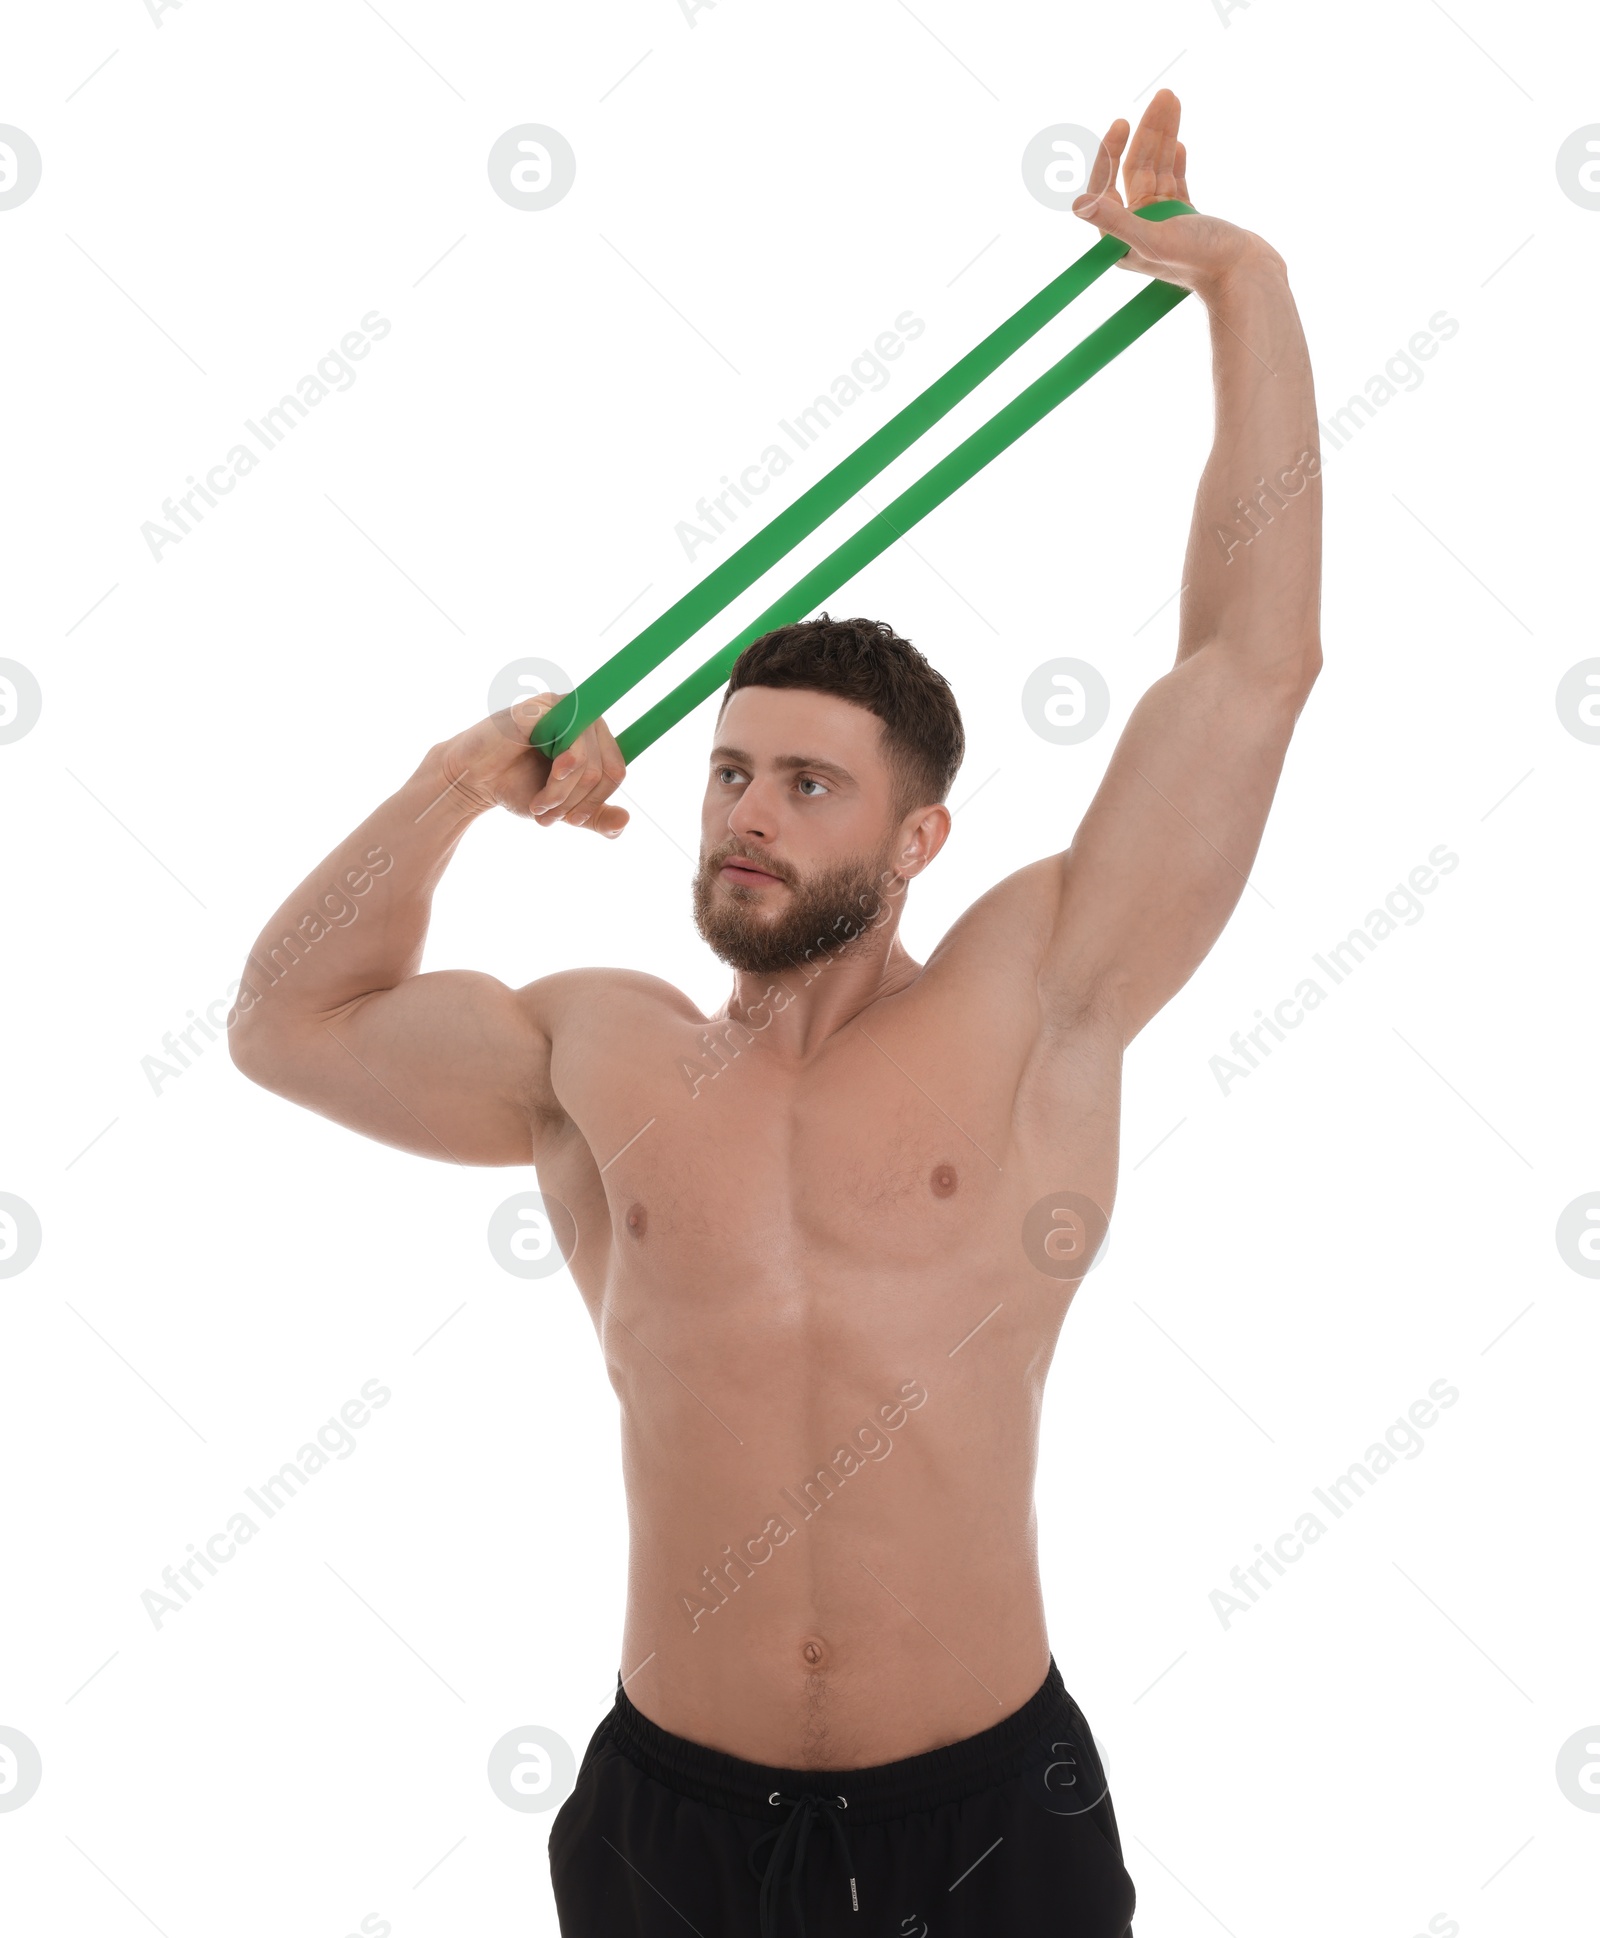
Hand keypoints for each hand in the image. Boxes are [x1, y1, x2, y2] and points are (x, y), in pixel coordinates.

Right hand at [435, 692, 629, 834]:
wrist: (473, 780)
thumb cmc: (517, 787)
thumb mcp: (563, 809)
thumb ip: (596, 817)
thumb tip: (625, 820)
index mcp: (594, 736)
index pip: (617, 770)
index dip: (598, 802)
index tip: (573, 820)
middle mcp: (584, 715)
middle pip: (606, 769)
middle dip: (577, 803)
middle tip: (548, 815)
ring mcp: (564, 706)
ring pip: (588, 763)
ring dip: (562, 796)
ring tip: (539, 805)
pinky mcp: (544, 706)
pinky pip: (570, 748)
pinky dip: (558, 781)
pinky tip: (540, 791)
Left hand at [1070, 89, 1280, 302]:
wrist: (1242, 272)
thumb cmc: (1199, 260)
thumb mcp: (1152, 238)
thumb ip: (1116, 221)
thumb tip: (1078, 205)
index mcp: (1120, 238)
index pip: (1106, 187)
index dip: (1111, 154)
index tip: (1122, 123)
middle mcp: (1137, 229)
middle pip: (1136, 170)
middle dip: (1148, 131)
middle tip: (1163, 95)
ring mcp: (1162, 221)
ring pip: (1159, 168)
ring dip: (1165, 136)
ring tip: (1172, 99)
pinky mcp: (1186, 217)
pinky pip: (1175, 180)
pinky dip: (1176, 160)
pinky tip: (1179, 142)